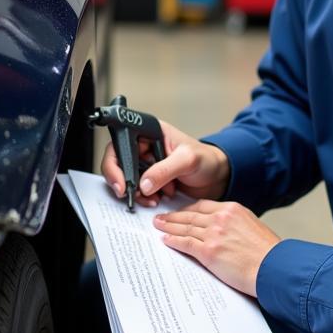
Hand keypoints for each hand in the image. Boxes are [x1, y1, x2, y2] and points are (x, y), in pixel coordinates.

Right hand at [100, 120, 229, 208]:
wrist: (217, 178)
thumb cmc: (206, 159)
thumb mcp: (188, 160)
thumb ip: (165, 169)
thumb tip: (144, 184)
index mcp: (149, 132)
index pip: (121, 143)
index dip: (115, 163)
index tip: (121, 182)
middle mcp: (144, 147)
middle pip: (118, 163)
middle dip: (125, 181)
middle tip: (131, 194)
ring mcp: (146, 164)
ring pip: (126, 179)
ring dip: (137, 192)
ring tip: (154, 198)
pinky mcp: (150, 180)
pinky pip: (137, 190)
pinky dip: (145, 198)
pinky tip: (158, 199)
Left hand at [154, 200, 279, 296]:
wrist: (274, 268)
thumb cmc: (268, 253)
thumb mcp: (252, 227)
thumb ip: (235, 223)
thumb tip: (224, 229)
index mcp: (232, 209)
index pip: (203, 206)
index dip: (188, 209)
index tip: (180, 212)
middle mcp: (221, 218)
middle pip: (190, 215)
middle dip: (173, 217)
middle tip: (161, 217)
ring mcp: (214, 234)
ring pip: (185, 228)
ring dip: (169, 227)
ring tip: (159, 226)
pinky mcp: (209, 251)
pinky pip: (186, 243)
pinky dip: (174, 241)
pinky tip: (166, 240)